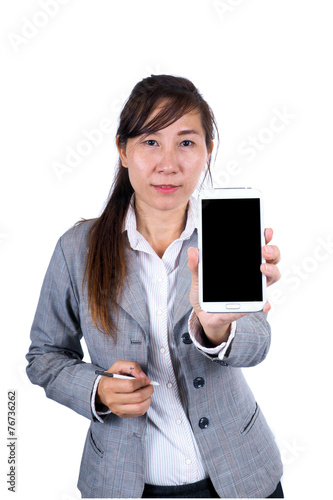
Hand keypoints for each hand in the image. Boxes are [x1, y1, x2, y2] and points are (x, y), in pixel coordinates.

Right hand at [96, 360, 153, 417]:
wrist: (101, 391)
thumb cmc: (112, 377)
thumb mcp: (119, 366)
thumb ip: (132, 367)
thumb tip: (143, 376)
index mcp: (109, 385)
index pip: (130, 385)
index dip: (142, 382)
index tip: (147, 379)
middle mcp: (111, 399)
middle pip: (137, 397)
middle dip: (148, 390)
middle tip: (150, 386)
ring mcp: (116, 409)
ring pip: (139, 407)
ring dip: (148, 399)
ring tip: (147, 393)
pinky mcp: (121, 414)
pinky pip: (138, 413)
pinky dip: (145, 406)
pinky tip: (143, 399)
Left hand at [187, 228, 280, 344]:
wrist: (204, 314)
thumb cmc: (206, 292)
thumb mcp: (199, 277)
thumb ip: (196, 265)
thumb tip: (193, 251)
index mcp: (241, 262)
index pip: (256, 245)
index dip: (264, 237)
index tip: (265, 231)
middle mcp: (252, 273)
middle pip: (270, 258)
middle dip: (271, 251)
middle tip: (263, 250)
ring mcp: (254, 288)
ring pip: (272, 276)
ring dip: (271, 271)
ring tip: (263, 268)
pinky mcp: (251, 304)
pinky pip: (263, 304)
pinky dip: (266, 303)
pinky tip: (264, 303)